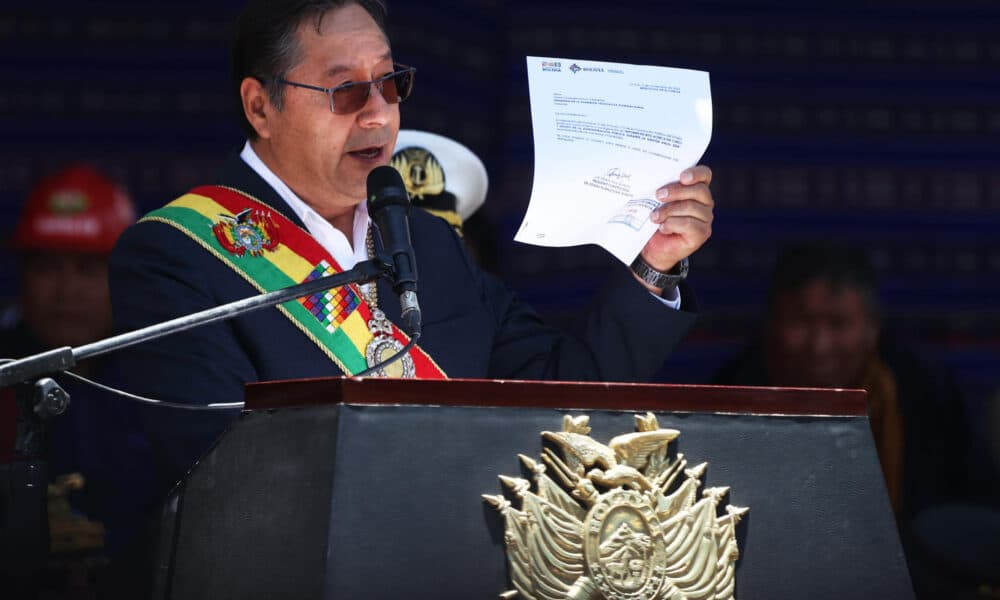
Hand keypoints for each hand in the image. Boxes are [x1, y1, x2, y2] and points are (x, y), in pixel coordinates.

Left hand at [633, 165, 713, 292]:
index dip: (696, 173)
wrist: (652, 247)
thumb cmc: (655, 220)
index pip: (704, 174)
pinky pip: (689, 224)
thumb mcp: (655, 201)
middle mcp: (705, 202)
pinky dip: (672, 224)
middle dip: (676, 191)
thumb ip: (661, 189)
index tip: (682, 176)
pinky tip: (662, 228)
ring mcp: (705, 218)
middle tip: (658, 195)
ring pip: (691, 207)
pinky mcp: (702, 233)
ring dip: (669, 211)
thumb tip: (652, 179)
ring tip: (654, 217)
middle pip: (698, 190)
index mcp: (696, 189)